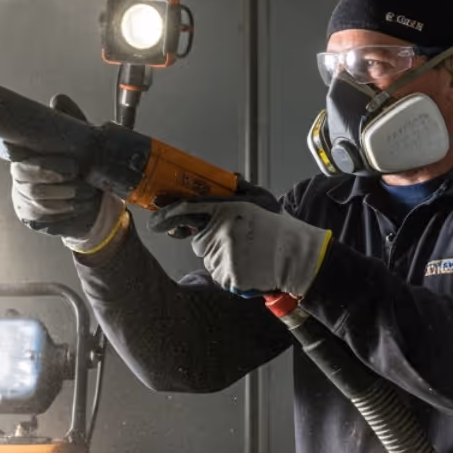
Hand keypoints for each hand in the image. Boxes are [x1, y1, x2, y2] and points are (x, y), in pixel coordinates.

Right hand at [0, 94, 127, 253]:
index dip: (8, 149)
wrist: (96, 202)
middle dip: (49, 171)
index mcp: (25, 152)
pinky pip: (43, 215)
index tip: (12, 147)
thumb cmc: (84, 166)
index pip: (7, 148)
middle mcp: (19, 173)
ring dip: (64, 192)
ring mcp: (23, 196)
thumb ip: (69, 119)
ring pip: (36, 195)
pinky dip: (65, 210)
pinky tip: (80, 204)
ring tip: (87, 190)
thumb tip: (57, 100)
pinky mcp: (31, 217)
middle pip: (22, 172)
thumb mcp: (82, 139)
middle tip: (75, 169)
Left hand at [152, 199, 332, 297]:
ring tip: (247, 255)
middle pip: (198, 241)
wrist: (298, 256)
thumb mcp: (262, 198)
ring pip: (208, 260)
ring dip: (222, 259)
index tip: (154, 221)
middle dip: (211, 243)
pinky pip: (218, 277)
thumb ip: (240, 187)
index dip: (167, 215)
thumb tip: (229, 176)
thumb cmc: (278, 229)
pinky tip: (248, 268)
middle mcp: (222, 231)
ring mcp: (225, 254)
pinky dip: (229, 276)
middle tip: (236, 243)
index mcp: (227, 209)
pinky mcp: (229, 275)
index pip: (187, 210)